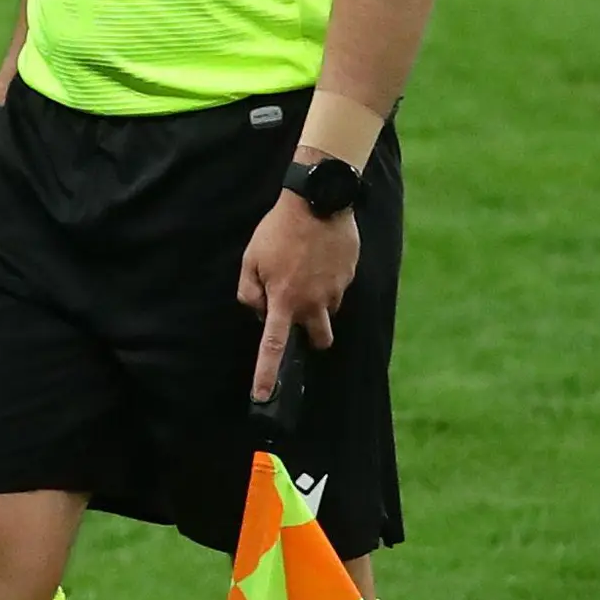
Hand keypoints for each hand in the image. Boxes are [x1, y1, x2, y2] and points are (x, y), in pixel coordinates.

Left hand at [237, 193, 359, 402]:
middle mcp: (313, 303)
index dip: (268, 374)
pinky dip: (328, 280)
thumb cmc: (278, 231)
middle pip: (319, 340)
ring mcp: (335, 292)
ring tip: (307, 273)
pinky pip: (338, 288)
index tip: (264, 397)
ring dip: (320, 305)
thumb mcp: (251, 259)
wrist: (318, 202)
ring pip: (330, 313)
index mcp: (284, 301)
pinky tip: (319, 257)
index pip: (273, 346)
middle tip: (301, 314)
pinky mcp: (349, 277)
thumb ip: (249, 292)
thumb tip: (258, 312)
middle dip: (312, 337)